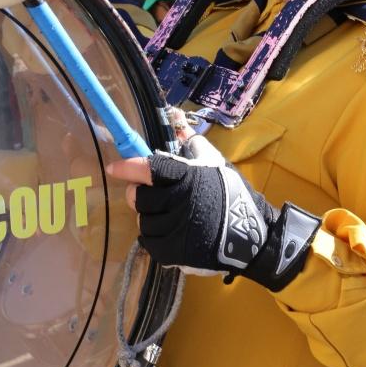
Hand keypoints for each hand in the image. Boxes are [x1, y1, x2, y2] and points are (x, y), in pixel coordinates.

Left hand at [107, 141, 319, 291]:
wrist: (252, 235)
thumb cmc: (231, 194)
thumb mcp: (215, 163)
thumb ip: (190, 142)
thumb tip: (174, 114)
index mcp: (187, 176)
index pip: (148, 168)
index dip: (127, 167)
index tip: (114, 168)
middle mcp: (179, 201)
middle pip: (137, 197)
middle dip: (139, 194)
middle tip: (151, 195)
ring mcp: (176, 229)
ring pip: (142, 221)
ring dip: (150, 217)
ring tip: (167, 215)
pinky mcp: (174, 251)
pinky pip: (148, 243)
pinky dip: (155, 237)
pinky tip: (170, 232)